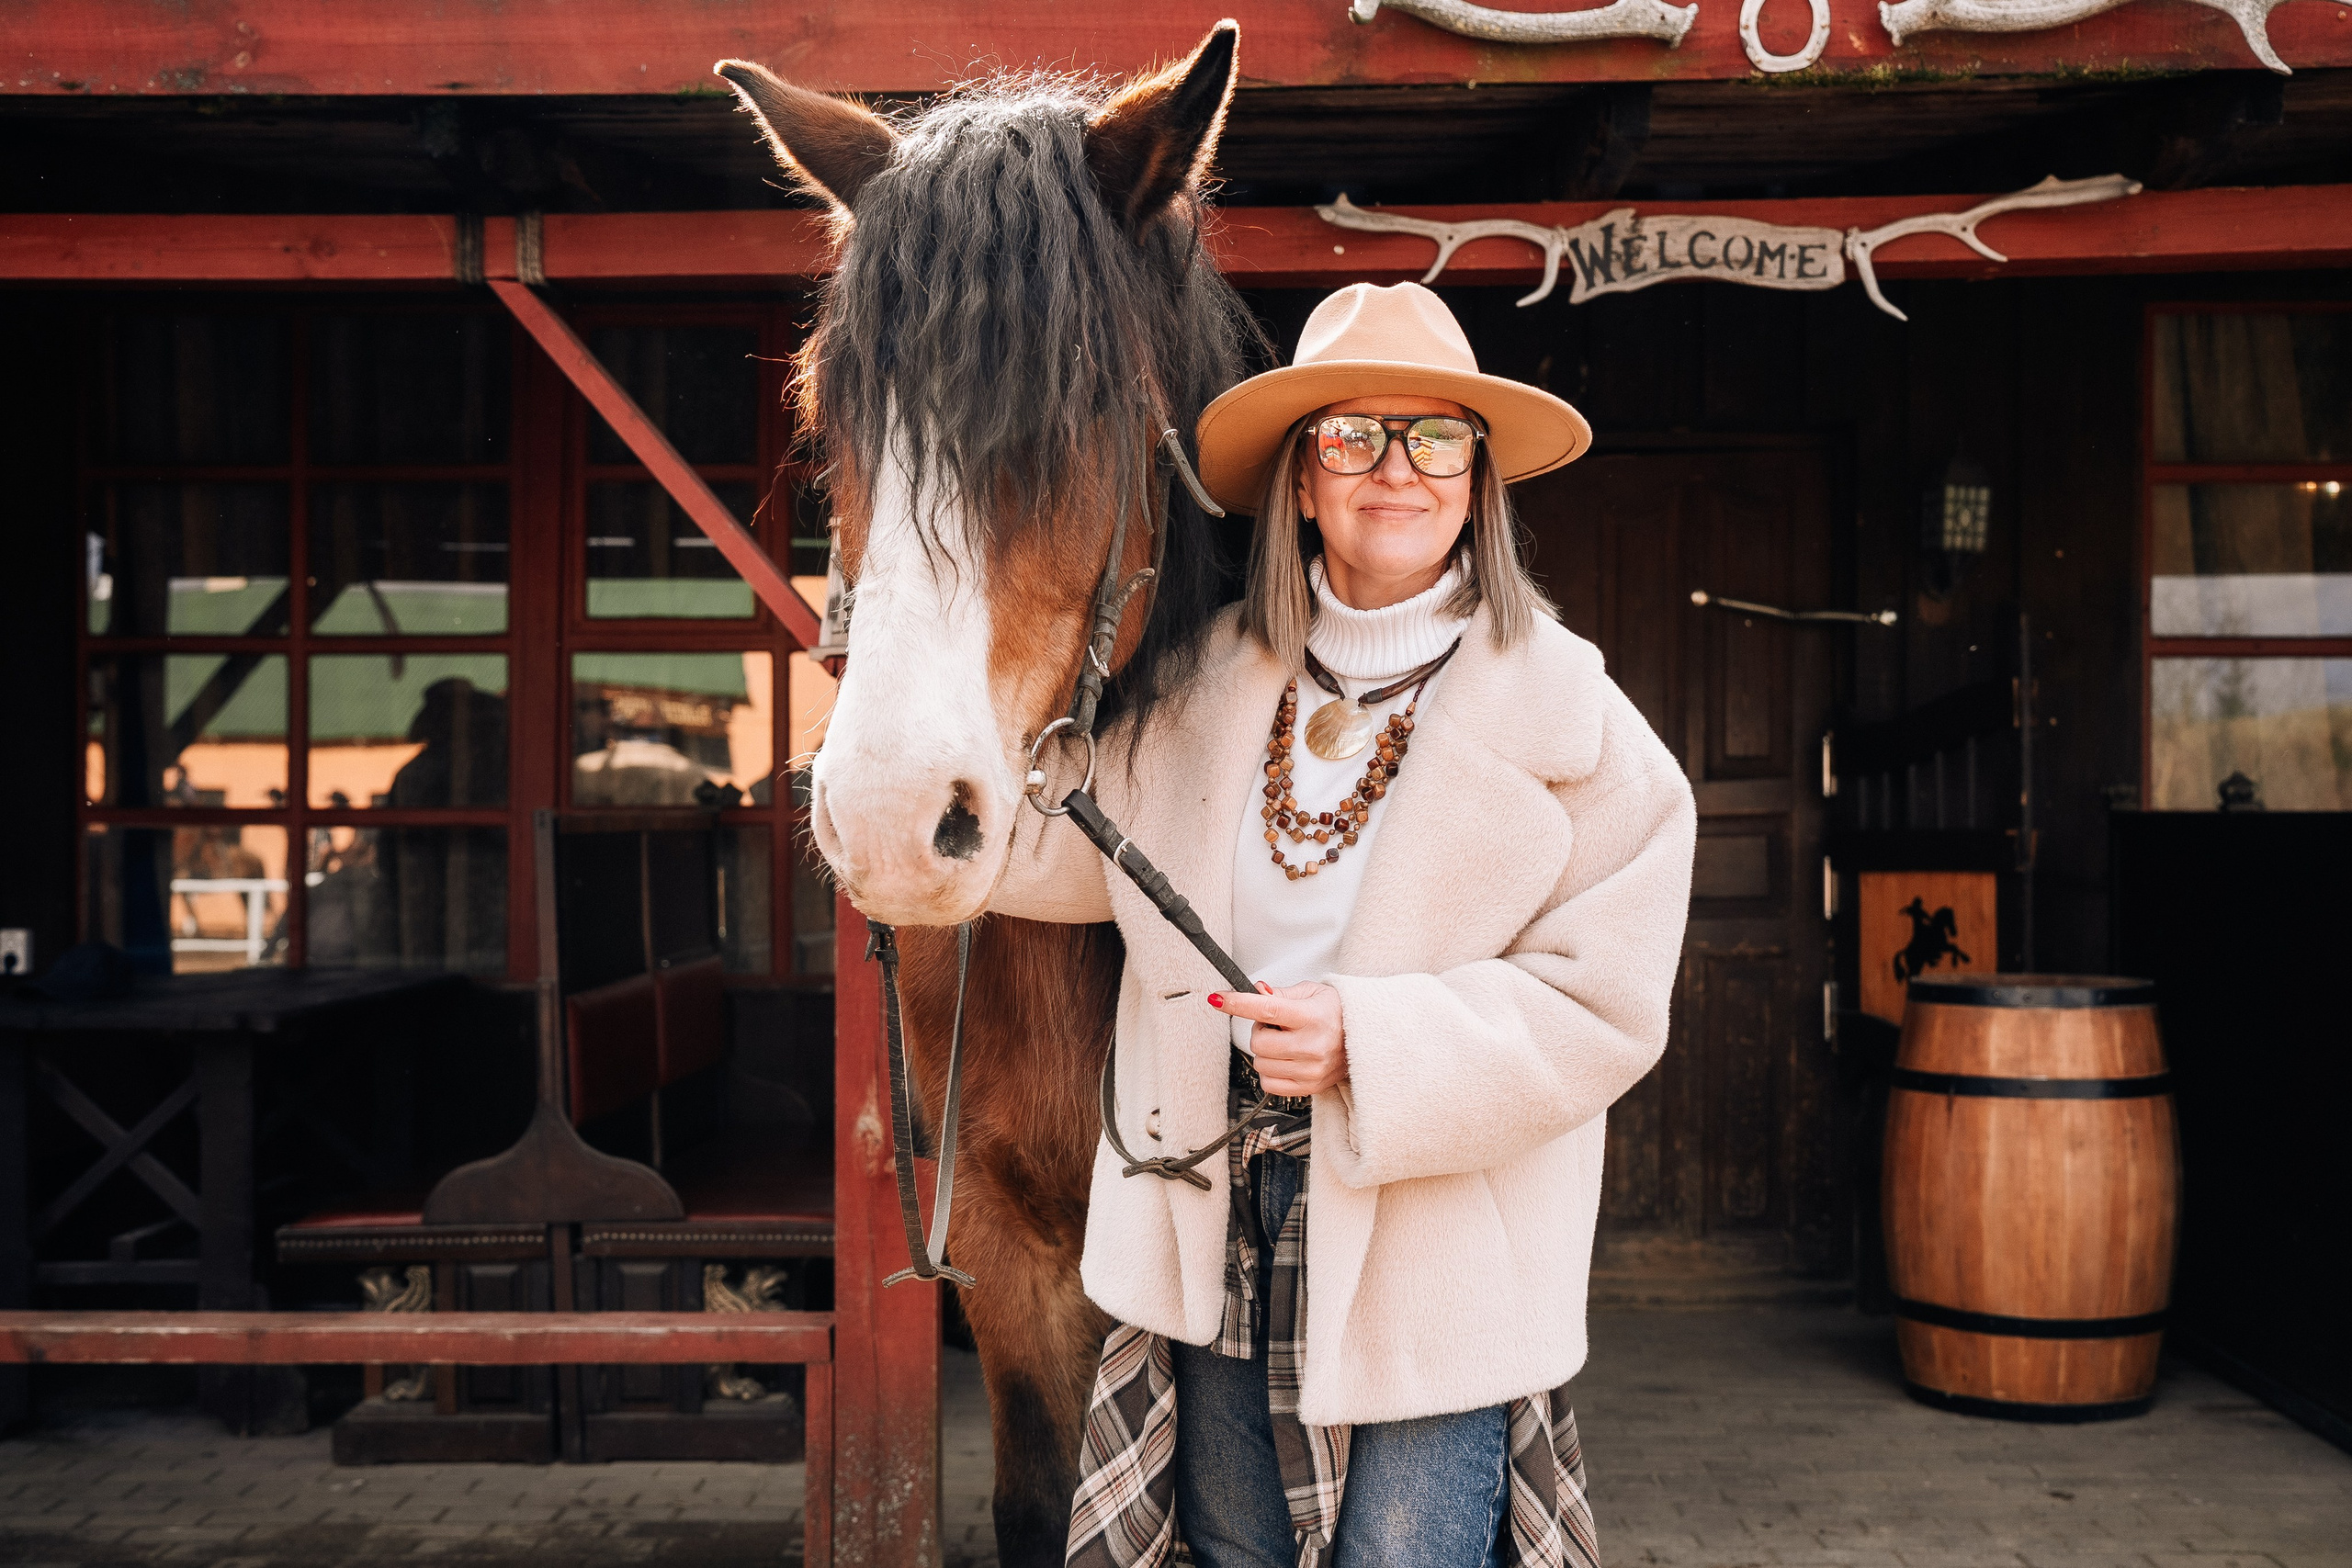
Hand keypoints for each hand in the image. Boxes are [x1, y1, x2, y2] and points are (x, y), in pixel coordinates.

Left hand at [1211, 982, 1348, 1096]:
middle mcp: (1312, 1045)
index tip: (1218, 999)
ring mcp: (1311, 1070)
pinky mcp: (1309, 1087)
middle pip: (1259, 1042)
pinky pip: (1269, 1084)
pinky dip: (1270, 1072)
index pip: (1267, 1009)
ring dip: (1266, 1053)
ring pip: (1261, 1064)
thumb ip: (1280, 993)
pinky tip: (1287, 1061)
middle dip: (1261, 1032)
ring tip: (1287, 1043)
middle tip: (1277, 1027)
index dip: (1238, 1003)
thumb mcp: (1312, 993)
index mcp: (1312, 1016)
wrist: (1366, 1038)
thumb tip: (1255, 991)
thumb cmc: (1337, 1013)